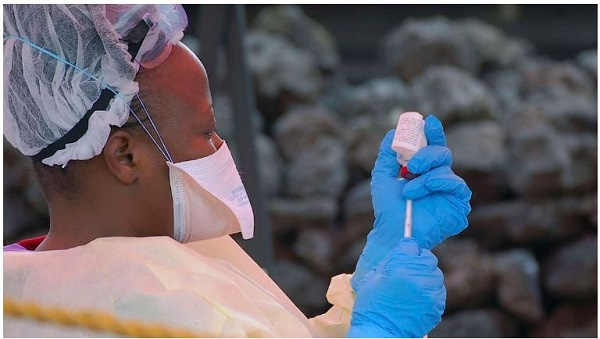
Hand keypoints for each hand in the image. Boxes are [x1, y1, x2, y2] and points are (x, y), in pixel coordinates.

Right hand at [347, 238, 445, 337]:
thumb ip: (389, 262)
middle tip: (409, 269)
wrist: (380, 332)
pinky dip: (430, 291)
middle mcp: (419, 277)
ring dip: (426, 276)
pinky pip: (438, 291)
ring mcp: (430, 292)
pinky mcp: (437, 306)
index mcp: (400, 267)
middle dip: (419, 261)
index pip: (411, 245)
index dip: (406, 249)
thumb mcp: (373, 277)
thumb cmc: (371, 305)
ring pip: (436, 274)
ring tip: (414, 286)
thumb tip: (401, 252)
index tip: (404, 253)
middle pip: (428, 258)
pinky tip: (418, 297)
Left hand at [351, 115, 470, 290]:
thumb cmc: (388, 208)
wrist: (393, 232)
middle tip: (411, 164)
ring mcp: (451, 192)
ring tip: (409, 190)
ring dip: (425, 176)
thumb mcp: (383, 177)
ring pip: (446, 169)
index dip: (433, 132)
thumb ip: (387, 155)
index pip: (433, 146)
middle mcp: (439, 178)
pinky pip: (457, 185)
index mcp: (424, 170)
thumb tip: (392, 132)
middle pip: (442, 153)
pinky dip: (438, 183)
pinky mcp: (459, 205)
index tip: (428, 121)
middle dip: (426, 154)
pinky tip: (424, 191)